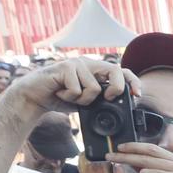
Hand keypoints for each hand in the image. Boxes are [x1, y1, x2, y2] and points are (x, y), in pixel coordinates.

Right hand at [2, 59, 140, 115]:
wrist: (35, 97)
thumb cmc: (61, 98)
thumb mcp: (86, 102)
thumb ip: (101, 101)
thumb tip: (121, 109)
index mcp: (96, 71)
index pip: (121, 71)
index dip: (132, 81)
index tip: (137, 95)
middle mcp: (89, 64)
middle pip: (115, 71)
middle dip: (116, 89)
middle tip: (106, 98)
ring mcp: (77, 64)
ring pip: (95, 87)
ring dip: (82, 100)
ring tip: (69, 96)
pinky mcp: (66, 67)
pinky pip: (78, 89)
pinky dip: (70, 97)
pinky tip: (60, 92)